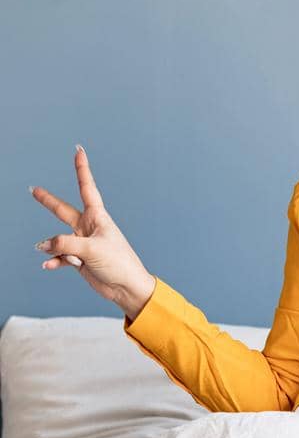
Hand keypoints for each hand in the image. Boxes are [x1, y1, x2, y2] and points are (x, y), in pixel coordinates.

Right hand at [30, 146, 155, 317]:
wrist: (126, 287)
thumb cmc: (119, 262)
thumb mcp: (91, 249)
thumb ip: (64, 244)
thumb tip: (43, 245)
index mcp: (97, 216)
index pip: (86, 187)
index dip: (81, 168)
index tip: (78, 150)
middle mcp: (88, 227)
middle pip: (63, 210)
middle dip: (48, 201)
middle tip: (33, 190)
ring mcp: (82, 243)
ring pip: (58, 240)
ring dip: (57, 249)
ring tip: (70, 259)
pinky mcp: (78, 259)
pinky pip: (59, 256)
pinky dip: (54, 261)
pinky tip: (49, 265)